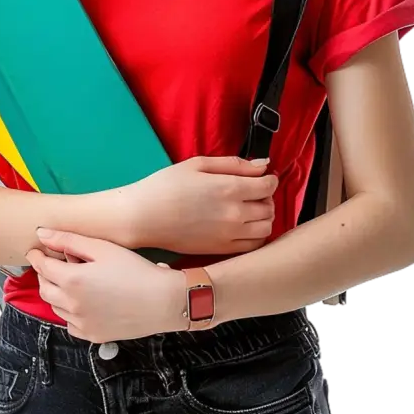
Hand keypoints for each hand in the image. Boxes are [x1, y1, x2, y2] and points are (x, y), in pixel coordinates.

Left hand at [25, 229, 186, 341]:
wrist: (162, 302)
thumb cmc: (135, 270)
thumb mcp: (103, 248)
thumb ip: (69, 240)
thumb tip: (42, 233)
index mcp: (72, 281)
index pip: (42, 267)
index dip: (36, 256)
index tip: (35, 250)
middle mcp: (71, 305)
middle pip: (44, 288)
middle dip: (45, 274)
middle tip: (55, 263)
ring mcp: (81, 324)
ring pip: (55, 307)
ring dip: (57, 292)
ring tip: (74, 280)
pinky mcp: (92, 336)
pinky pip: (70, 324)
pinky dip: (70, 312)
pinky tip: (85, 301)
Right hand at [124, 155, 278, 253]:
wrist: (143, 217)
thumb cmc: (165, 186)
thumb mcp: (197, 164)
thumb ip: (234, 164)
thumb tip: (263, 165)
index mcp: (229, 188)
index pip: (268, 186)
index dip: (269, 179)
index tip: (262, 177)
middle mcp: (235, 214)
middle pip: (270, 207)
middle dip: (266, 197)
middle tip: (253, 191)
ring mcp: (229, 235)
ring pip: (266, 227)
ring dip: (264, 216)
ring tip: (249, 209)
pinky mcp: (222, 250)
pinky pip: (254, 246)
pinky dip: (257, 235)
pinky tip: (244, 226)